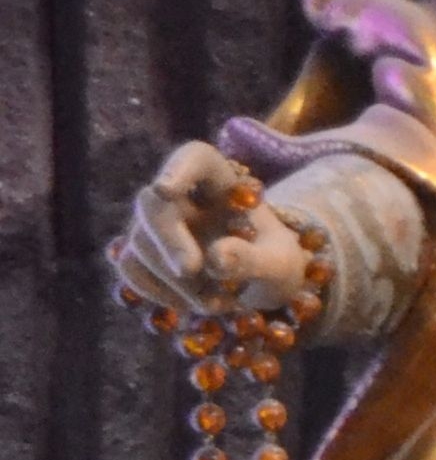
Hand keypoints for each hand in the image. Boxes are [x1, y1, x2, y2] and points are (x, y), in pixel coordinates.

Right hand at [110, 140, 314, 319]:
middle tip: (190, 270)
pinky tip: (189, 302)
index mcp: (223, 180)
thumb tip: (215, 259)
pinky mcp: (143, 253)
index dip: (177, 170)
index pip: (196, 157)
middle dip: (168, 240)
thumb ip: (252, 260)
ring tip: (217, 300)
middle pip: (153, 204)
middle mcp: (182, 194)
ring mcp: (157, 223)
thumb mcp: (279, 264)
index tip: (165, 190)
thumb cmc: (275, 262)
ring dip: (173, 280)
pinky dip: (158, 293)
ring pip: (140, 242)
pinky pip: (132, 269)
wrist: (262, 283)